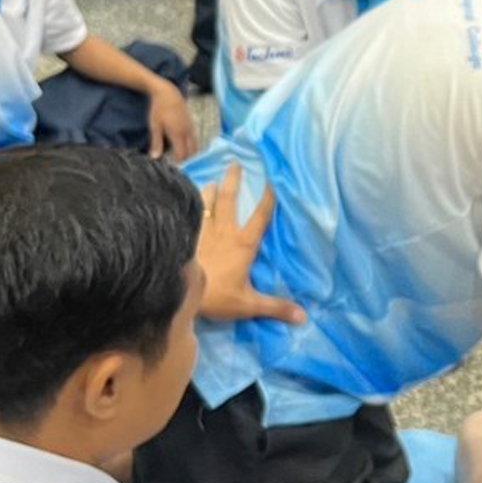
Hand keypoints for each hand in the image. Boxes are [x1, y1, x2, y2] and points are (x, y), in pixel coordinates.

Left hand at [145, 82, 197, 161]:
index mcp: (178, 134)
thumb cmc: (159, 109)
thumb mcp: (155, 126)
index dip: (180, 163)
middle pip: (192, 152)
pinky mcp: (191, 123)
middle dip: (187, 160)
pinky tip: (185, 147)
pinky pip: (194, 138)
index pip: (182, 154)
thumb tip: (155, 158)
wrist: (168, 92)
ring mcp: (191, 127)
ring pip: (195, 145)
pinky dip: (191, 145)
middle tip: (181, 167)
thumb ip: (156, 143)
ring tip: (184, 159)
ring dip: (191, 153)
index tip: (175, 169)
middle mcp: (187, 132)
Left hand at [196, 165, 306, 323]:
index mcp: (243, 244)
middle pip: (229, 200)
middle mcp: (224, 232)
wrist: (177, 291)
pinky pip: (189, 215)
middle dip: (233, 181)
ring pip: (206, 203)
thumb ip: (276, 307)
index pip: (259, 217)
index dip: (267, 198)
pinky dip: (188, 206)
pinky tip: (184, 202)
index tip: (271, 181)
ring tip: (211, 182)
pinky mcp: (184, 235)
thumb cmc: (217, 297)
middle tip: (234, 164)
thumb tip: (304, 318)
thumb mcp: (249, 304)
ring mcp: (201, 231)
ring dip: (210, 191)